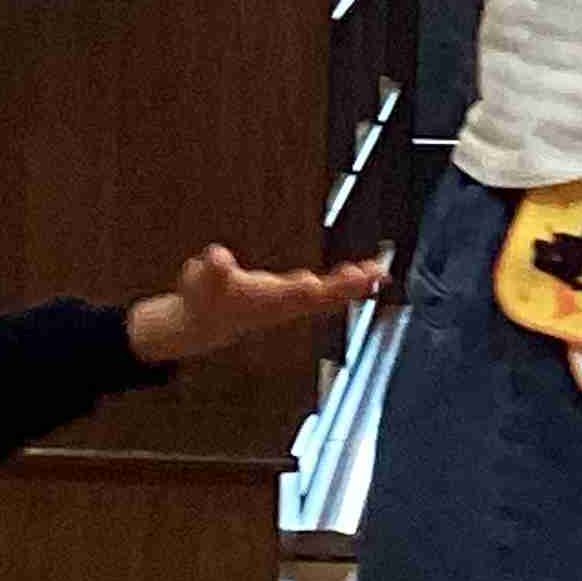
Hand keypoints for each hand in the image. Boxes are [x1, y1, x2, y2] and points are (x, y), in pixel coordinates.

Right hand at [127, 245, 387, 365]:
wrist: (209, 324)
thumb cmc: (205, 298)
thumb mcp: (202, 281)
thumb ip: (213, 269)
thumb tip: (217, 255)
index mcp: (265, 300)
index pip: (291, 295)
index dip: (308, 289)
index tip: (325, 281)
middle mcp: (285, 305)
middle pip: (320, 298)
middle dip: (344, 288)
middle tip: (372, 275)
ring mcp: (294, 303)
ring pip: (331, 296)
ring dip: (355, 286)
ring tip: (379, 272)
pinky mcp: (299, 298)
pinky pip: (331, 291)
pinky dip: (351, 283)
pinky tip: (369, 274)